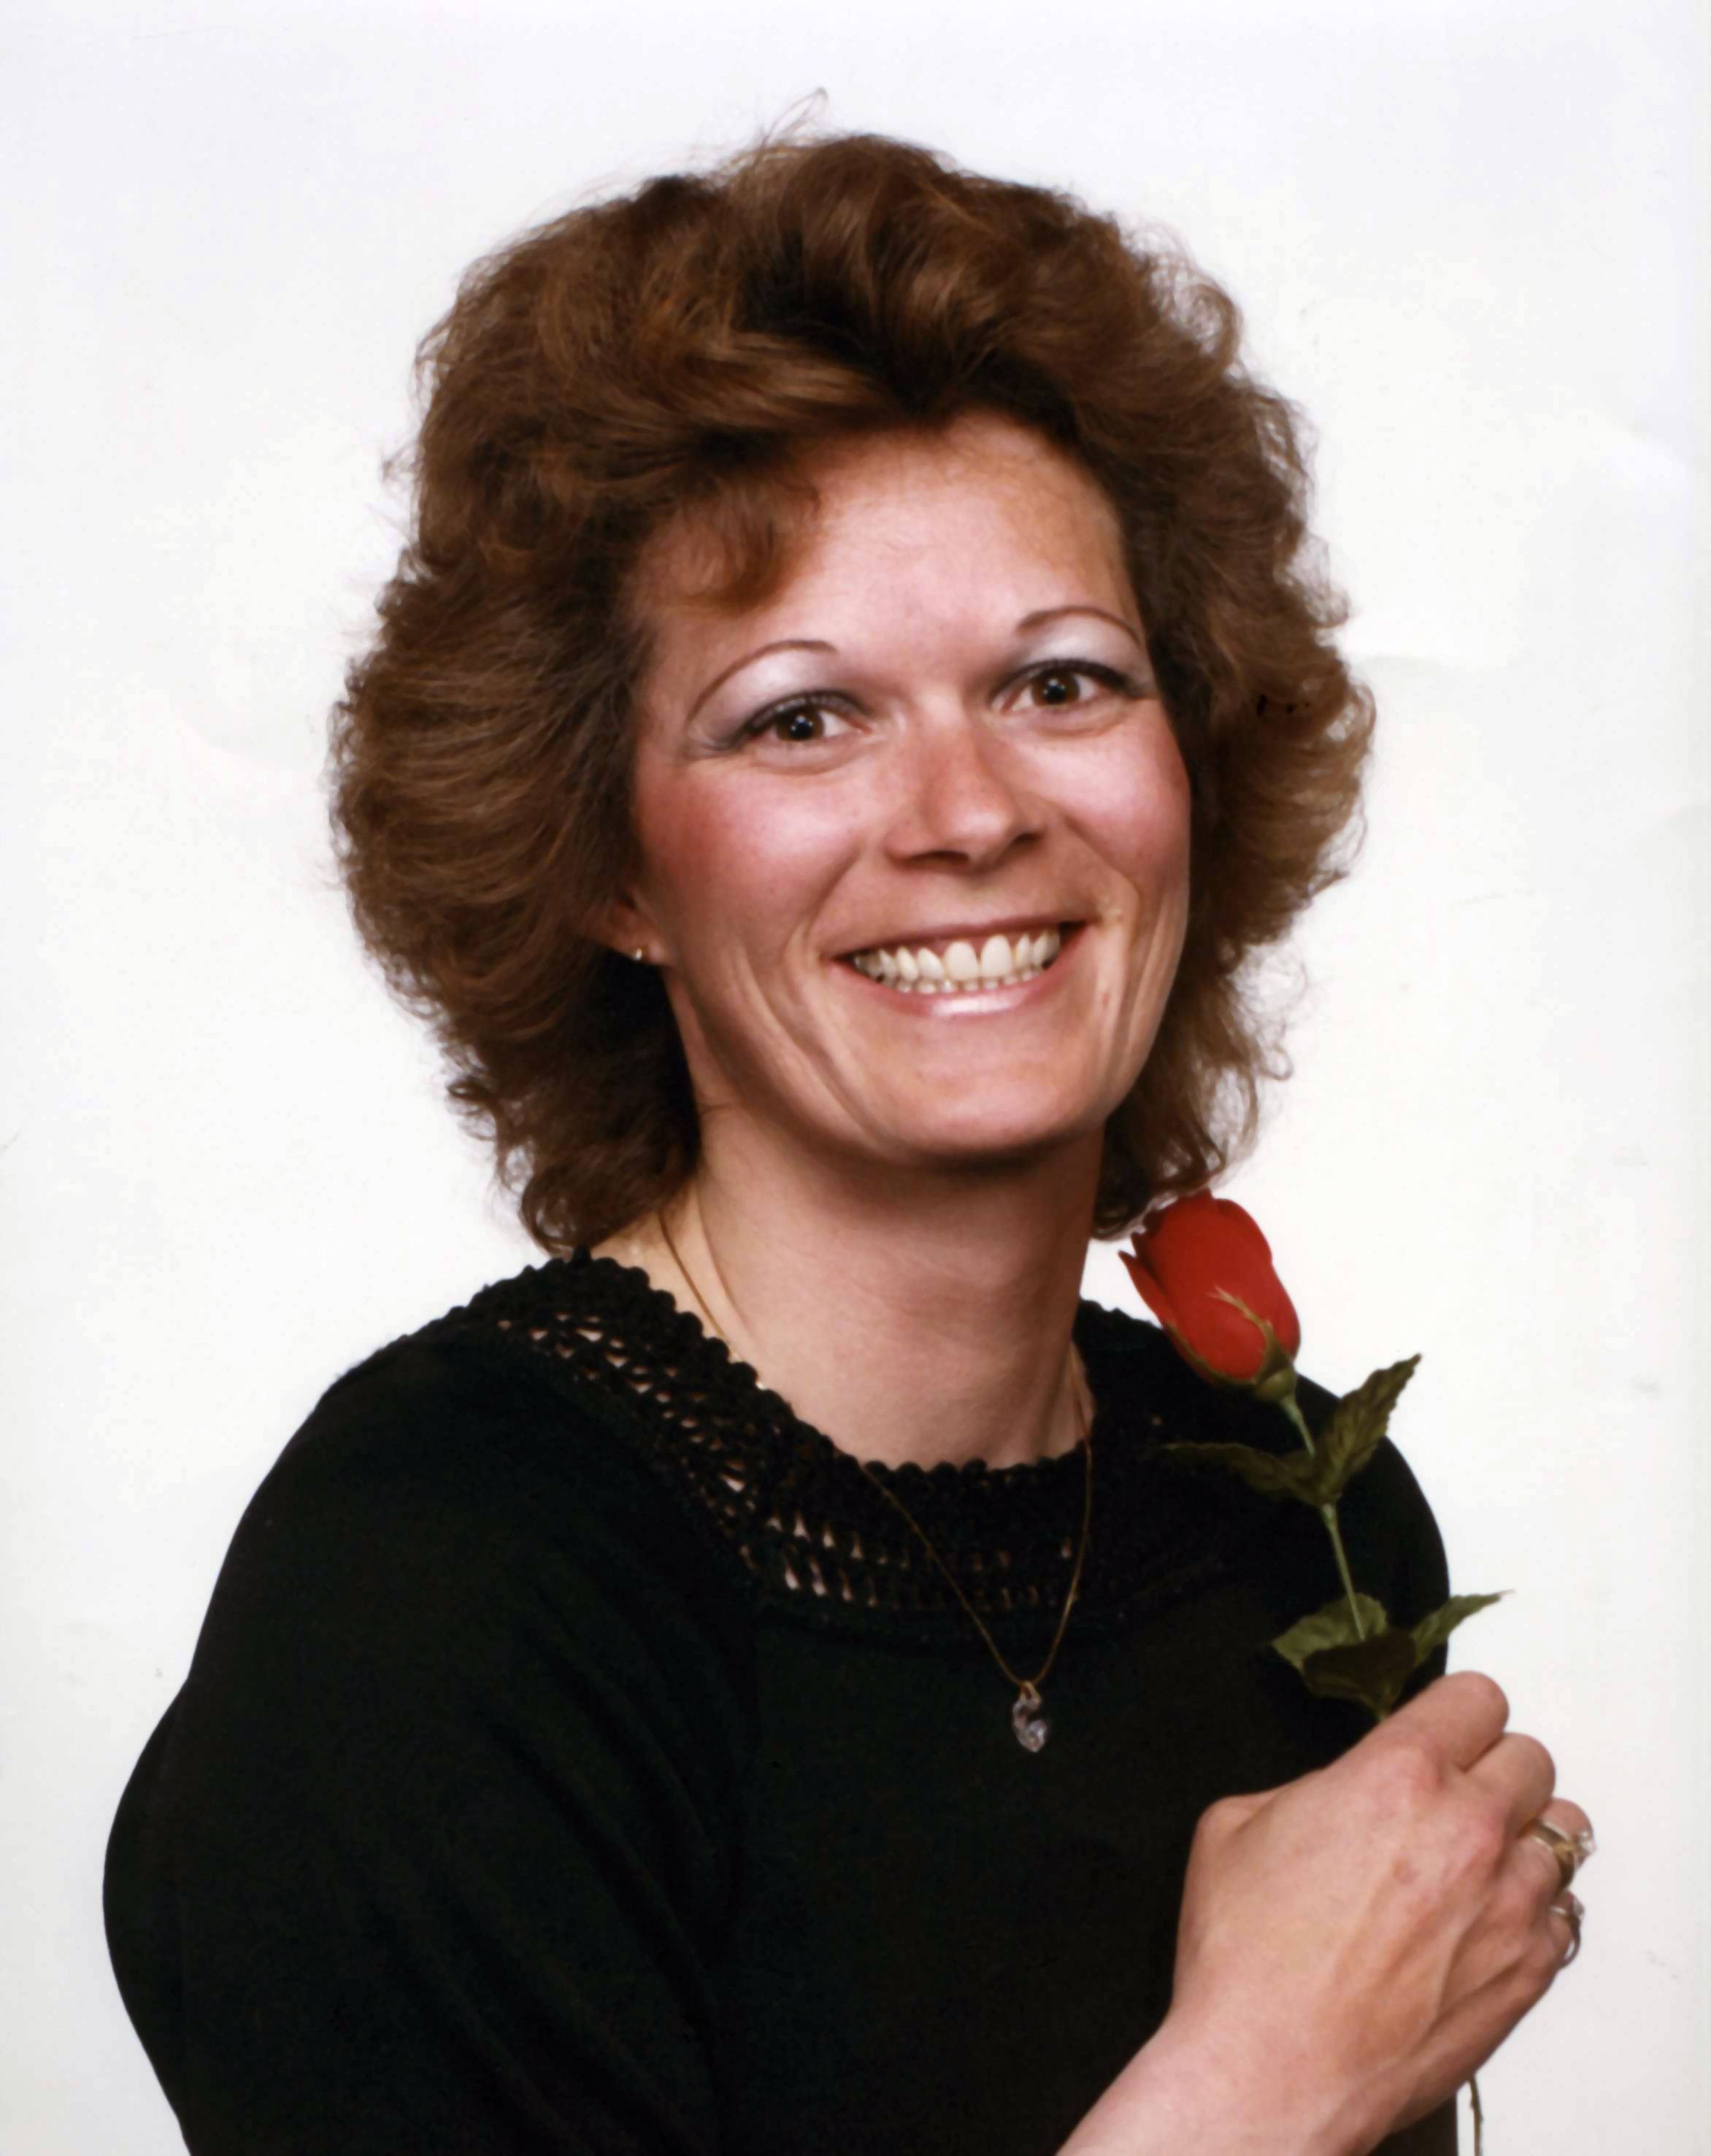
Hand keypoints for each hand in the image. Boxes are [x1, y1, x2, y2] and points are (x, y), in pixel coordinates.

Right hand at [1064, 1672, 1592, 2155]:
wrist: (1274, 2070)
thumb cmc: (1249, 1960)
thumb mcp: (1238, 1823)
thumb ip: (1314, 1785)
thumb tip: (1345, 1789)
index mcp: (1397, 1773)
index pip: (1477, 1698)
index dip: (1455, 1712)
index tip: (1444, 1730)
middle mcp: (1469, 1829)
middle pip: (1532, 1759)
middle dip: (1490, 1769)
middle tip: (1453, 1797)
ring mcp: (1509, 1904)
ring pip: (1562, 1834)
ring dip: (1522, 1838)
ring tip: (1477, 1863)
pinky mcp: (1528, 1972)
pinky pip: (1564, 1914)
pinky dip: (1531, 1911)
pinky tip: (1481, 1924)